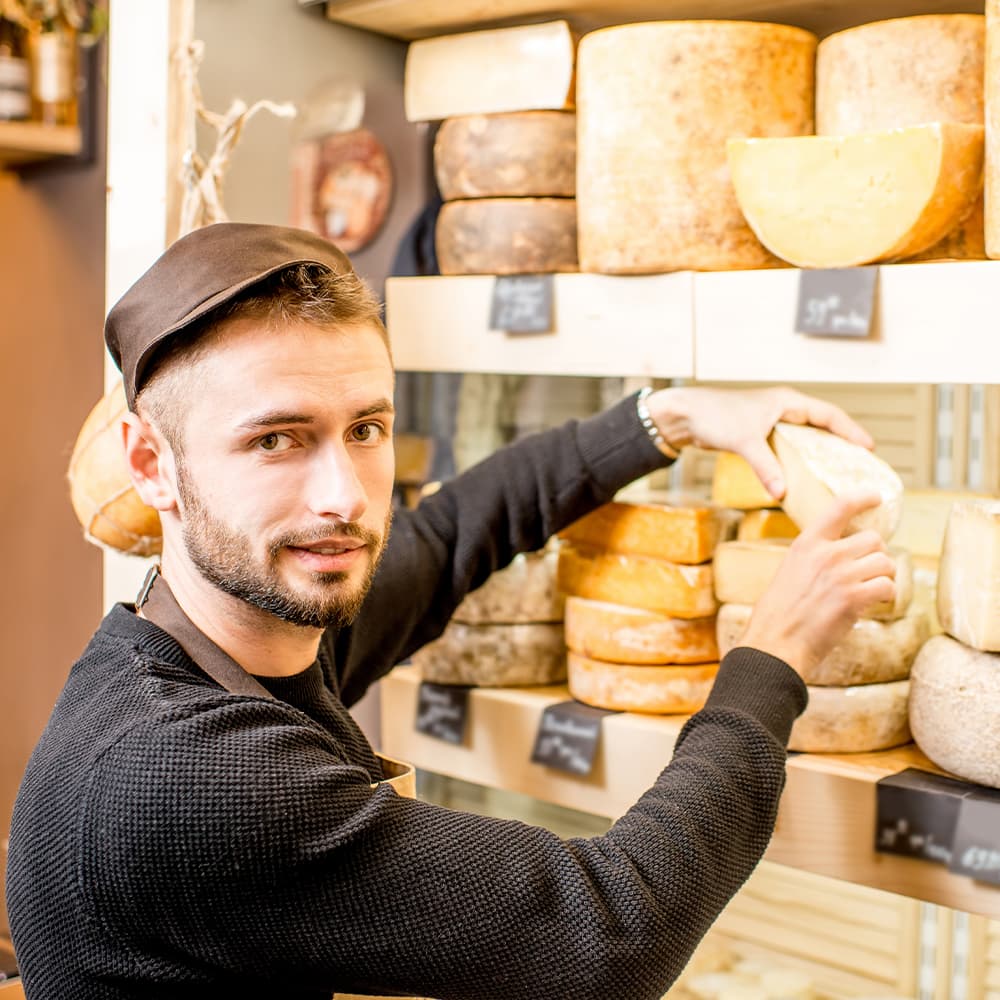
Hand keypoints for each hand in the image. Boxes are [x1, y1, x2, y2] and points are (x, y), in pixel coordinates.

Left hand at [644, 385, 872, 500]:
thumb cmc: (714, 417)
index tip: (869, 449)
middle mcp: (783, 408)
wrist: (684, 415)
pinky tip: (803, 477)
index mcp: (787, 402)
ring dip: (820, 452)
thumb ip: (765, 467)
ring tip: (838, 474)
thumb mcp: (744, 442)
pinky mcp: (758, 434)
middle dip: (841, 443)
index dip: (850, 431)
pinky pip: (787, 447)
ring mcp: (771, 421)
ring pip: (804, 437)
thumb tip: (783, 494)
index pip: (829, 415)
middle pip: (822, 425)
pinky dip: (798, 459)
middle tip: (860, 466)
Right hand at [739, 491, 895, 676]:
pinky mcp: (853, 597)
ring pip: (886, 563)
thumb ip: (816, 558)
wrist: (776, 641)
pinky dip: (886, 596)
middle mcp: (825, 553)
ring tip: (872, 591)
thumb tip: (845, 555)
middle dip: (876, 557)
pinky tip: (874, 604)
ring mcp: (841, 574)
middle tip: (868, 574)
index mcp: (806, 543)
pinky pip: (887, 586)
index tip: (875, 496)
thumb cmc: (780, 613)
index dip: (862, 498)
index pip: (839, 507)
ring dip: (884, 577)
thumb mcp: (791, 571)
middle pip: (874, 540)